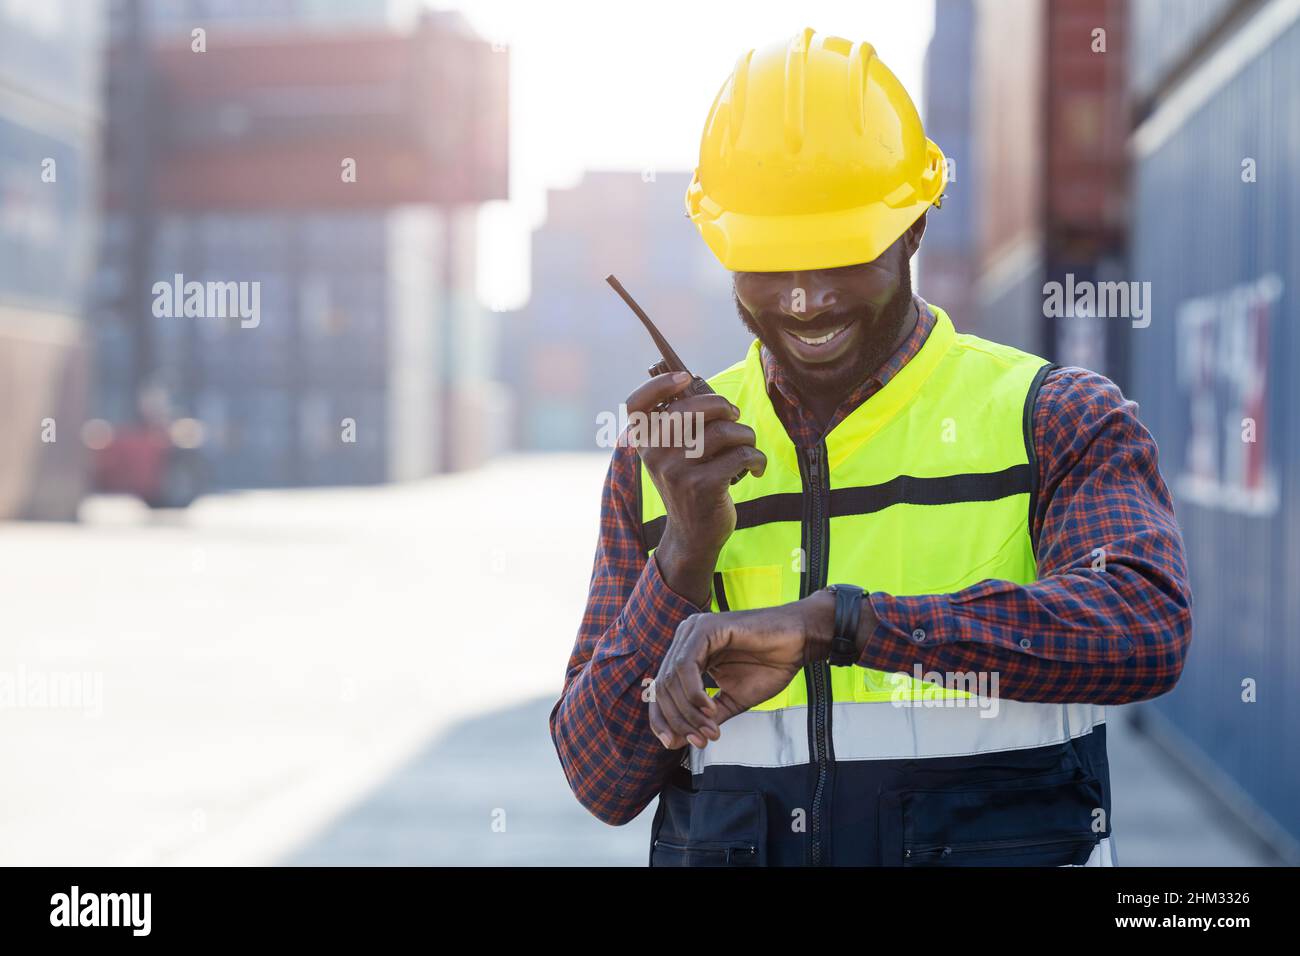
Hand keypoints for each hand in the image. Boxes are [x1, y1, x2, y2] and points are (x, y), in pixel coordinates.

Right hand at [622, 372, 766, 605]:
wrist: (692, 535)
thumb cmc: (689, 483)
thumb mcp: (672, 456)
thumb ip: (678, 424)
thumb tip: (696, 383)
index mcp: (644, 443)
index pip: (636, 405)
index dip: (659, 385)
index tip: (685, 377)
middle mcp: (655, 455)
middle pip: (693, 408)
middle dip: (724, 407)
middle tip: (734, 417)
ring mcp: (677, 471)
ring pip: (723, 431)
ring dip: (746, 435)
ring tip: (748, 446)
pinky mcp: (703, 486)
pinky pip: (740, 455)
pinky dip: (756, 458)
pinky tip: (756, 468)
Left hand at [648, 592, 833, 748]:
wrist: (799, 642)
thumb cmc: (770, 666)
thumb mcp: (731, 701)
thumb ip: (703, 718)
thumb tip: (675, 742)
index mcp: (687, 654)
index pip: (661, 690)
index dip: (660, 719)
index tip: (671, 744)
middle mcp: (684, 640)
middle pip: (663, 687)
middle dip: (678, 720)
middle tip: (700, 740)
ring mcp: (693, 631)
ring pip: (672, 679)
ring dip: (688, 711)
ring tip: (710, 729)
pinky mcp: (706, 628)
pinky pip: (686, 665)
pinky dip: (694, 692)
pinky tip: (710, 708)